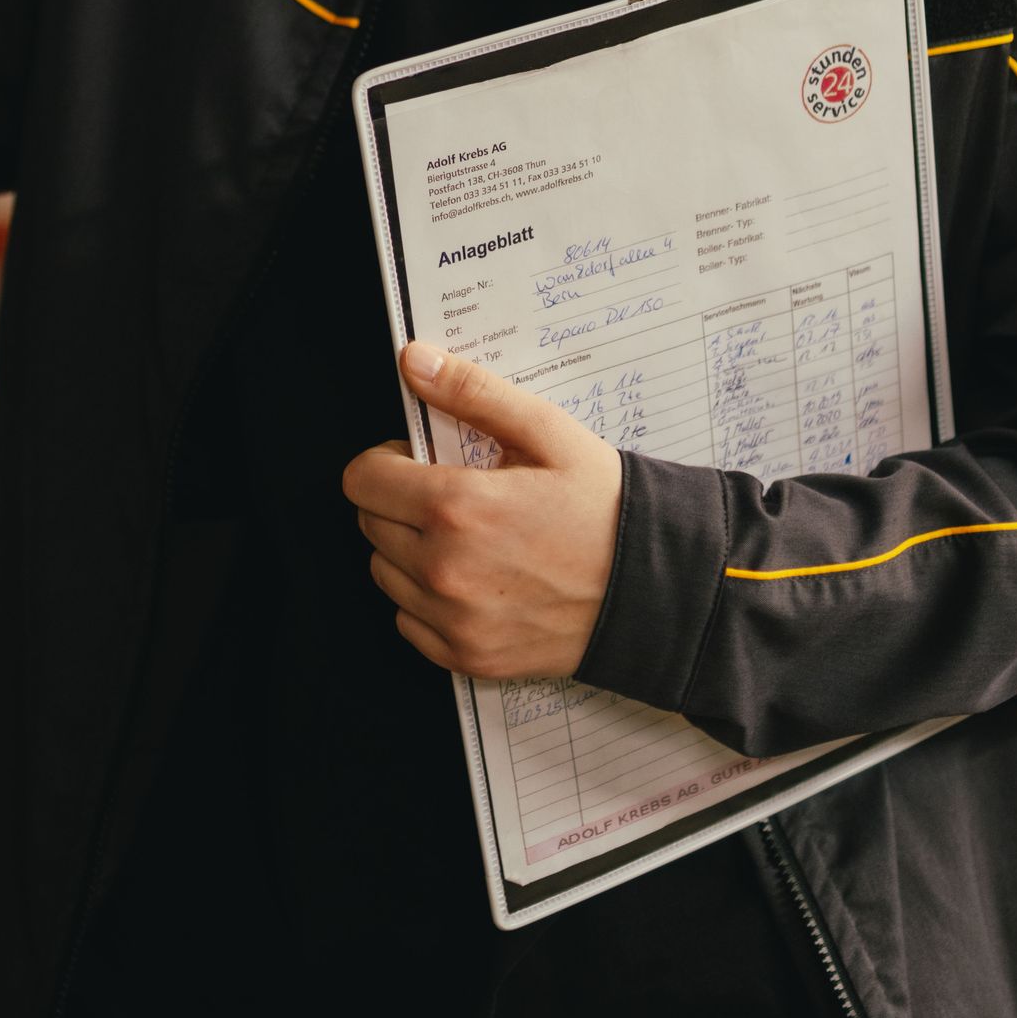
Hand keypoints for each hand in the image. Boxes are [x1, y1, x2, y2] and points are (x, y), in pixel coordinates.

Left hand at [344, 345, 625, 681]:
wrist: (655, 591)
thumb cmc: (604, 509)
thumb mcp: (547, 432)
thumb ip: (472, 393)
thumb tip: (412, 361)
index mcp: (457, 506)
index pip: (361, 480)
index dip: (386, 462)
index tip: (418, 461)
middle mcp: (444, 569)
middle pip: (370, 524)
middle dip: (398, 502)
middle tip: (453, 496)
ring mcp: (453, 620)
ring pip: (384, 572)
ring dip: (409, 550)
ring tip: (465, 538)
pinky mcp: (466, 656)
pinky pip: (408, 620)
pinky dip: (426, 599)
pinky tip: (472, 580)